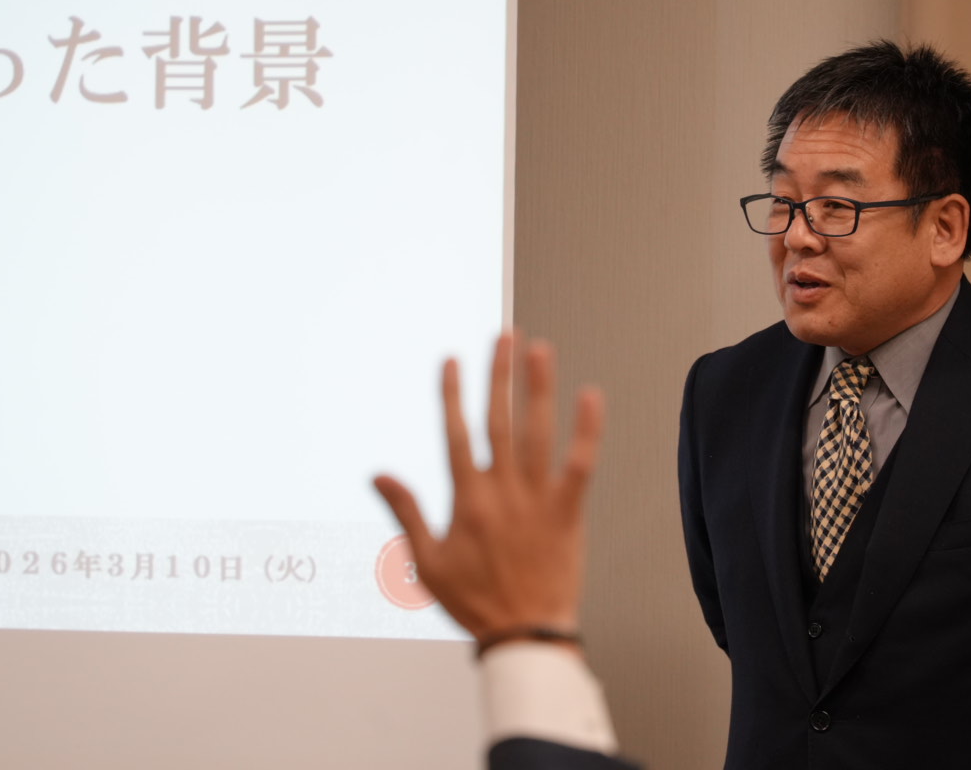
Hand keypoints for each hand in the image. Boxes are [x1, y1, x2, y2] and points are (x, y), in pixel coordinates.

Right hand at [373, 332, 604, 645]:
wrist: (524, 633)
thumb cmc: (475, 602)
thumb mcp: (426, 561)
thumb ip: (406, 512)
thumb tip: (379, 475)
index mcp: (466, 500)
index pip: (456, 433)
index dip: (452, 394)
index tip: (451, 361)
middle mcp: (501, 490)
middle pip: (498, 419)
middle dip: (499, 374)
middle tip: (503, 337)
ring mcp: (537, 498)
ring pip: (536, 431)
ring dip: (538, 387)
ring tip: (539, 350)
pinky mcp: (568, 510)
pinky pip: (581, 463)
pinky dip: (587, 430)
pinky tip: (591, 397)